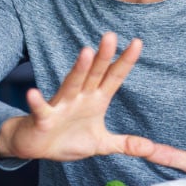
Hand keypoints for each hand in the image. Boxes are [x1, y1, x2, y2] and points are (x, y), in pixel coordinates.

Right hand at [0, 32, 155, 160]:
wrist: (37, 146)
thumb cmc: (69, 138)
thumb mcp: (102, 144)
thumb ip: (127, 144)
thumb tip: (152, 149)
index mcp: (96, 100)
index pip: (114, 76)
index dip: (125, 61)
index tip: (138, 43)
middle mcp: (80, 97)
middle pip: (95, 74)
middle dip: (103, 56)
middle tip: (111, 36)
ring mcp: (61, 106)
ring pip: (71, 84)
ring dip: (79, 69)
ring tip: (86, 52)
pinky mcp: (43, 118)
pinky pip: (41, 109)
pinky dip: (37, 102)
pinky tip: (33, 93)